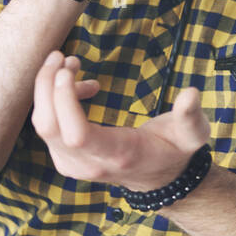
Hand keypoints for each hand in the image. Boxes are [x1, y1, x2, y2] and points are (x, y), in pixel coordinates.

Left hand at [31, 51, 212, 192]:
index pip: (78, 134)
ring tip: (71, 63)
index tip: (67, 70)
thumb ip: (191, 115)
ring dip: (48, 90)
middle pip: (49, 128)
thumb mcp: (192, 134)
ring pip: (43, 125)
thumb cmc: (175, 150)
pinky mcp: (65, 158)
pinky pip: (48, 127)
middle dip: (47, 86)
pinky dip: (53, 101)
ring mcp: (73, 164)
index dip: (64, 102)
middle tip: (61, 56)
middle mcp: (89, 165)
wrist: (160, 179)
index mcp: (119, 155)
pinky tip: (80, 86)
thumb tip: (191, 94)